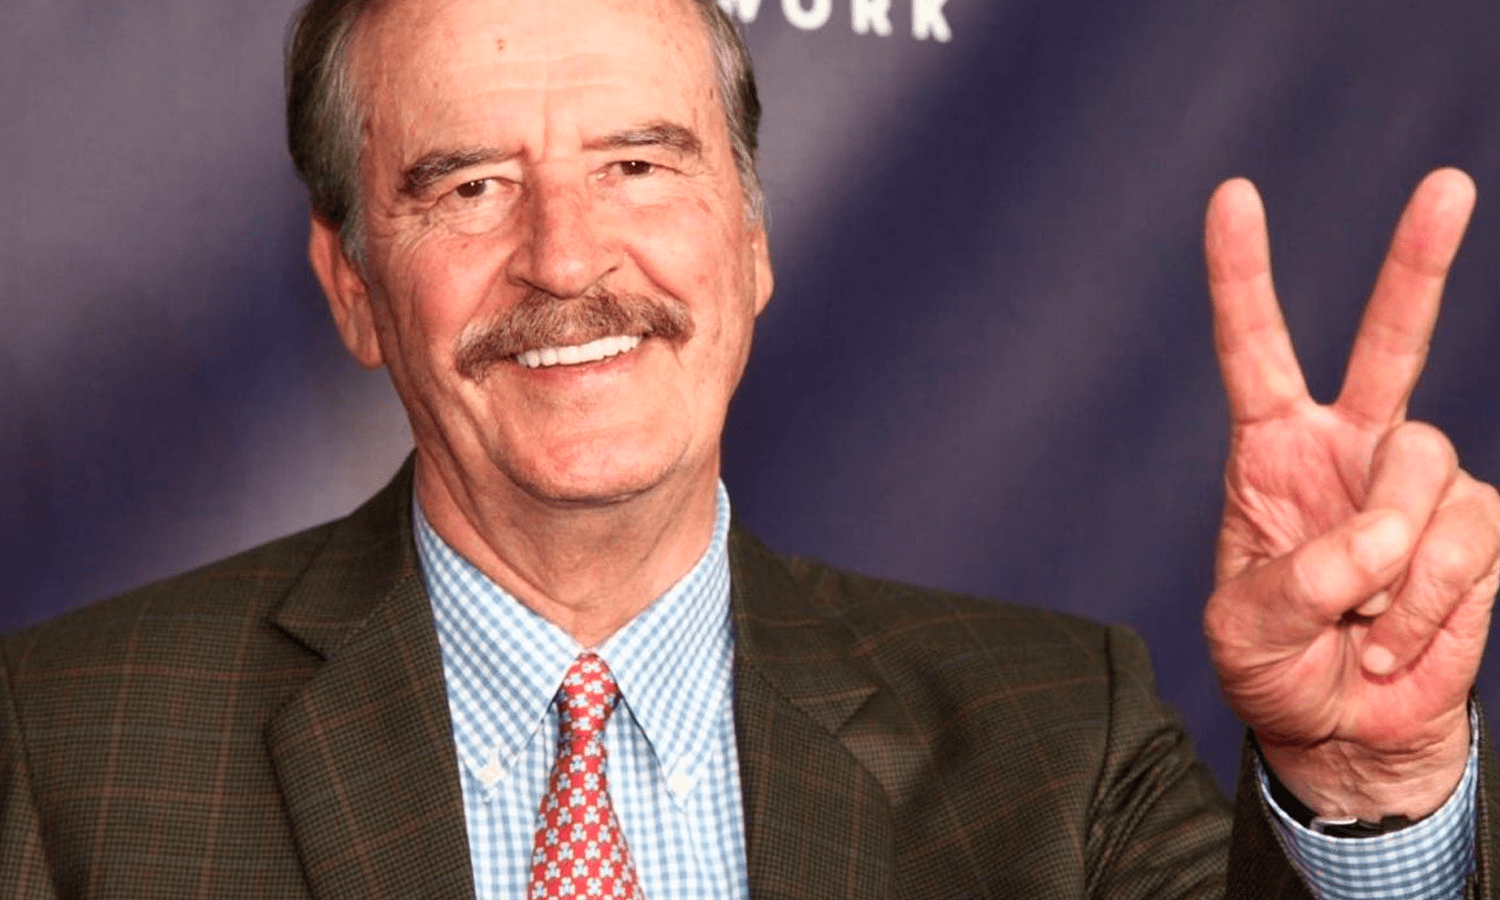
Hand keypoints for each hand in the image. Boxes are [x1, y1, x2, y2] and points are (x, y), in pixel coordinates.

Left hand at [1202, 169, 1499, 820]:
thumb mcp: (1244, 632)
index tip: (1234, 196)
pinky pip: (1468, 540)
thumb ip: (1294, 583)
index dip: (1244, 276)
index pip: (1256, 350)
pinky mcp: (1478, 530)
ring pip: (1428, 465)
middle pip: (1393, 340)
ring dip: (1392, 564)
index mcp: (1273, 452)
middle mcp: (1352, 449)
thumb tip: (1375, 544)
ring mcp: (1421, 485)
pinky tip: (1397, 638)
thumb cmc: (1278, 668)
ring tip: (1361, 625)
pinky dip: (1431, 604)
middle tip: (1445, 184)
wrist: (1345, 730)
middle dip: (1418, 263)